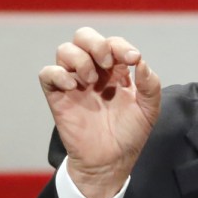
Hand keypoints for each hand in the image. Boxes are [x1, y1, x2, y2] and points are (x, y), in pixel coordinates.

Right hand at [39, 27, 160, 197]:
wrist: (111, 161)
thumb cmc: (130, 134)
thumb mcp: (149, 109)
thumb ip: (150, 84)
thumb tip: (141, 62)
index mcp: (115, 71)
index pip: (113, 43)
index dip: (121, 46)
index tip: (133, 59)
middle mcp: (94, 71)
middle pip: (84, 36)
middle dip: (96, 43)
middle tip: (107, 62)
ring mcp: (74, 83)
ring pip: (65, 50)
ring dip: (80, 58)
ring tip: (92, 79)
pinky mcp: (58, 97)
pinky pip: (47, 73)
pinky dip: (58, 73)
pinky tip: (74, 86)